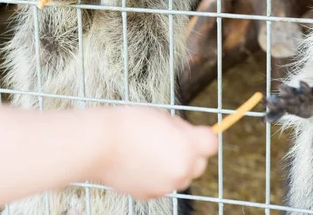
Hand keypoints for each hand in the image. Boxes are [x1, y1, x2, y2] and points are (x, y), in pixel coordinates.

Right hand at [92, 106, 217, 199]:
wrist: (100, 144)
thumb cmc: (130, 125)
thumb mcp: (165, 118)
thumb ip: (183, 131)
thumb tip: (191, 138)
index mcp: (189, 146)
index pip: (212, 144)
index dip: (204, 138)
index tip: (197, 134)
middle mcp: (182, 168)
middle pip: (199, 165)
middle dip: (190, 155)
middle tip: (171, 143)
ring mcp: (167, 184)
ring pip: (180, 176)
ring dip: (173, 167)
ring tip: (150, 152)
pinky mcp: (151, 194)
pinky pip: (162, 185)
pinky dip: (156, 177)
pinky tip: (141, 163)